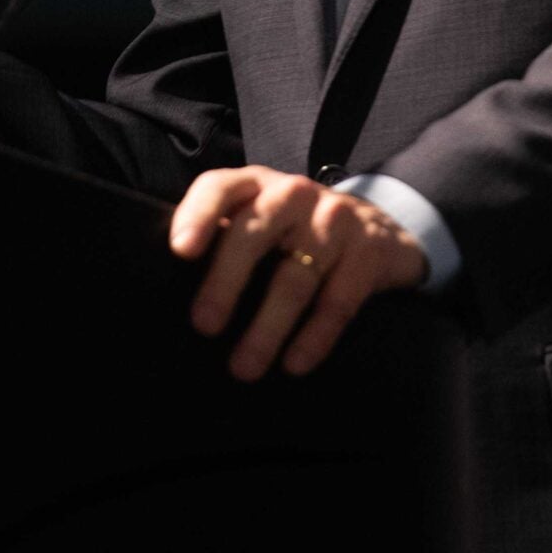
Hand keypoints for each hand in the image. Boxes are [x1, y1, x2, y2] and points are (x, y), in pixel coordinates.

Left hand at [169, 166, 427, 380]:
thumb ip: (225, 238)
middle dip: (225, 282)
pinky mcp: (370, 249)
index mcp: (255, 185)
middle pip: (253, 233)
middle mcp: (294, 193)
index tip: (181, 251)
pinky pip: (338, 300)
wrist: (379, 231)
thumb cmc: (297, 233)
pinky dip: (314, 337)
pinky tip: (294, 364)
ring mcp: (335, 218)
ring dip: (267, 327)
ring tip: (244, 367)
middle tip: (204, 326)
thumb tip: (172, 290)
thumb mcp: (261, 222)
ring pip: (294, 277)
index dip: (198, 215)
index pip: (219, 188)